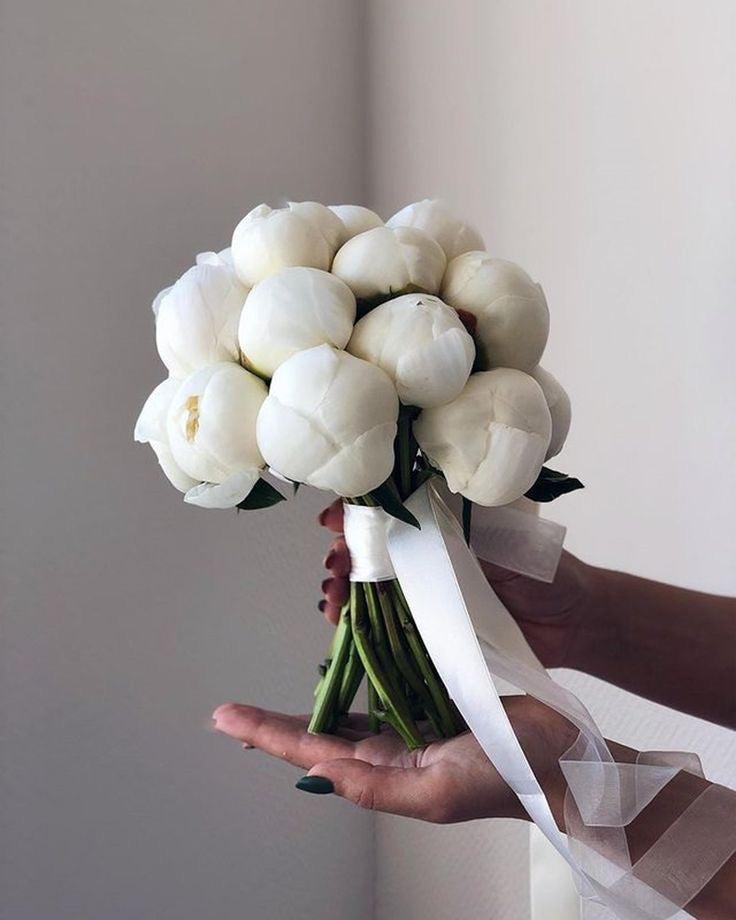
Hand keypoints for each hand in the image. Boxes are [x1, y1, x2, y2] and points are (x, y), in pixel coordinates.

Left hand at [212, 697, 574, 825]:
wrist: (560, 758)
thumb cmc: (503, 779)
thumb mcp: (436, 792)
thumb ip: (376, 786)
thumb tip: (318, 771)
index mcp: (385, 772)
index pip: (312, 753)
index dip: (268, 734)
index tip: (225, 718)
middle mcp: (390, 750)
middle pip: (318, 735)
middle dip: (274, 726)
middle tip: (230, 712)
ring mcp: (411, 724)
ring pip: (346, 712)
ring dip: (308, 704)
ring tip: (269, 702)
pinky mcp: (434, 698)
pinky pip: (384, 687)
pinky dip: (356, 678)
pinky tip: (341, 669)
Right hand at [318, 499, 602, 669]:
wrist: (572, 623)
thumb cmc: (544, 569)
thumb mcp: (501, 538)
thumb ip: (460, 528)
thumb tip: (413, 510)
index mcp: (445, 519)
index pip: (390, 507)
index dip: (359, 512)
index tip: (334, 519)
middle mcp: (430, 550)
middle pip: (373, 545)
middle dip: (344, 552)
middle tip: (333, 564)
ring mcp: (427, 587)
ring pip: (372, 582)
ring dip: (343, 586)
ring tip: (330, 596)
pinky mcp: (430, 623)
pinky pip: (387, 619)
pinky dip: (358, 619)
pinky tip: (338, 620)